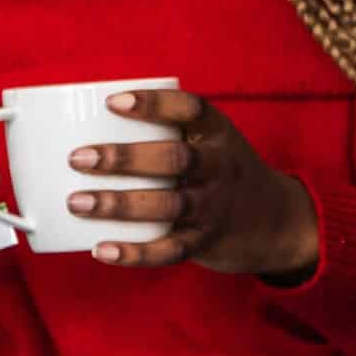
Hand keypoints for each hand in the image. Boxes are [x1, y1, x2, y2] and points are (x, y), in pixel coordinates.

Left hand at [67, 87, 318, 276]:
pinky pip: (170, 249)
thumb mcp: (210, 143)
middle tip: (79, 158)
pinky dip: (135, 252)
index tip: (112, 102)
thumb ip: (166, 133)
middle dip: (124, 158)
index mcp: (218, 134)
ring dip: (120, 203)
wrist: (277, 221)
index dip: (153, 104)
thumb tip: (82, 126)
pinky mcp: (206, 242)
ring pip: (168, 204)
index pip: (190, 109)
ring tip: (78, 202)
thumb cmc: (221, 174)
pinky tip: (101, 250)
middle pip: (175, 159)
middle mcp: (220, 167)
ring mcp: (214, 206)